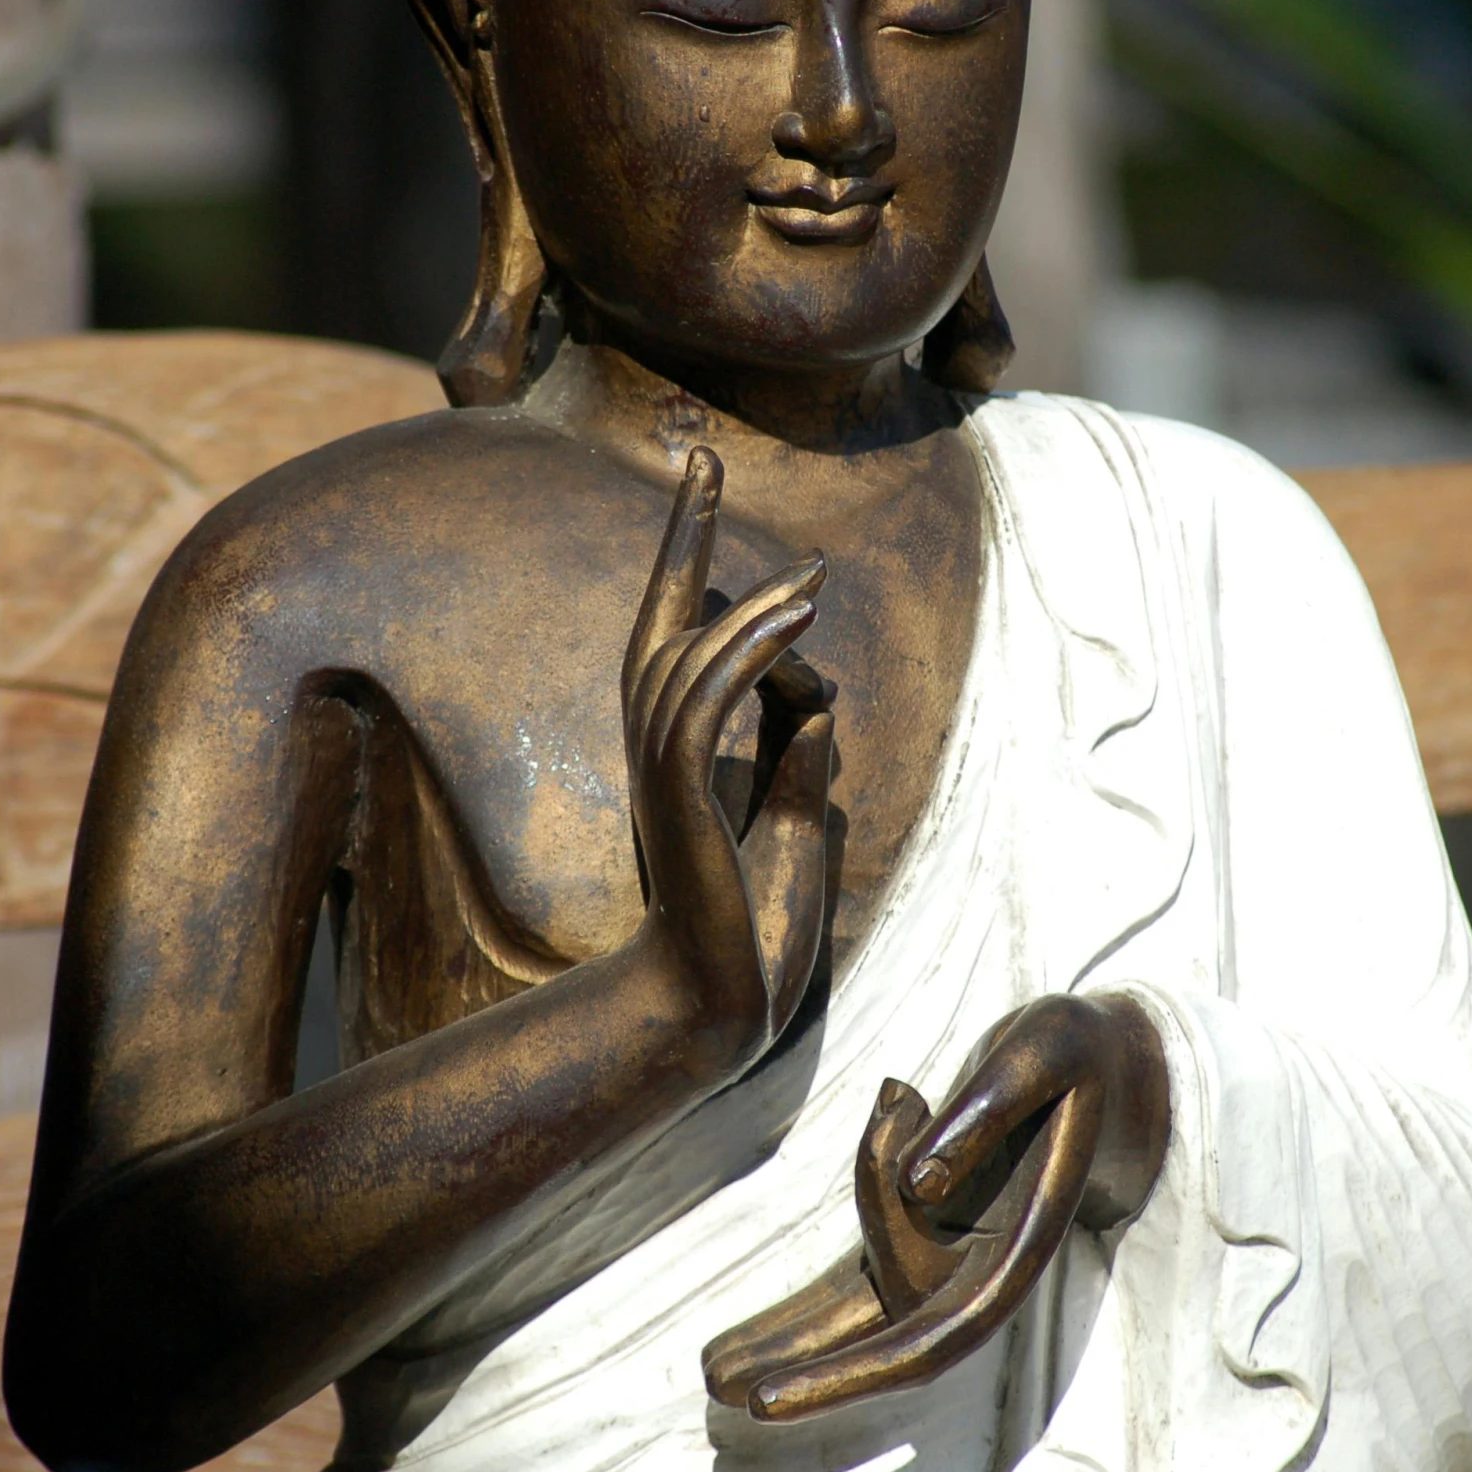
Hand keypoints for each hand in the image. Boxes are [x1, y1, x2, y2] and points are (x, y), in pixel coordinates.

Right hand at [622, 447, 834, 1090]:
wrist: (718, 1009)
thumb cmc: (752, 930)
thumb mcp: (798, 821)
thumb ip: (799, 753)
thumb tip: (818, 695)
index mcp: (676, 754)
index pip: (673, 635)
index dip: (684, 555)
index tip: (701, 477)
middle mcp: (654, 752)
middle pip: (659, 623)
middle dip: (682, 540)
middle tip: (704, 462)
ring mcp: (658, 777)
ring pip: (686, 661)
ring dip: (748, 609)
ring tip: (810, 579)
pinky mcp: (676, 802)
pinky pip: (703, 707)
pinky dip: (746, 657)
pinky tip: (795, 625)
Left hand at [704, 992, 1169, 1418]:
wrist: (1108, 1062)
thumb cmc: (1075, 1052)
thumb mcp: (1040, 1053)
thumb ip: (985, 1112)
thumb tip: (921, 1183)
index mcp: (1017, 1245)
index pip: (931, 1338)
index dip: (849, 1374)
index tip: (773, 1398)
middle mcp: (981, 1265)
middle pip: (889, 1333)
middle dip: (809, 1370)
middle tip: (720, 1385)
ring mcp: (950, 1250)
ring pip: (864, 1307)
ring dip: (794, 1339)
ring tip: (713, 1364)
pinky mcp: (924, 1225)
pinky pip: (859, 1278)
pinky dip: (806, 1309)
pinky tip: (748, 1336)